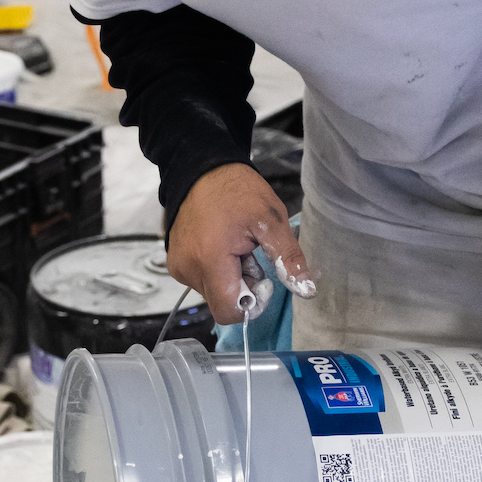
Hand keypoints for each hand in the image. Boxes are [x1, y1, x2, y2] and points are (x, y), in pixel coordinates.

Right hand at [168, 165, 311, 325]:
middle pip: (222, 304)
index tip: (262, 278)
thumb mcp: (272, 220)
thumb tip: (306, 291)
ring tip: (236, 248)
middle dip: (243, 289)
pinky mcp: (175, 263)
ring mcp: (178, 267)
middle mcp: (188, 269)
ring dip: (230, 280)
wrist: (202, 169)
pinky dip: (216, 272)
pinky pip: (201, 282)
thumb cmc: (237, 191)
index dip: (251, 303)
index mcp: (210, 260)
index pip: (229, 312)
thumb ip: (288, 258)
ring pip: (212, 294)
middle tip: (251, 257)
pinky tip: (222, 247)